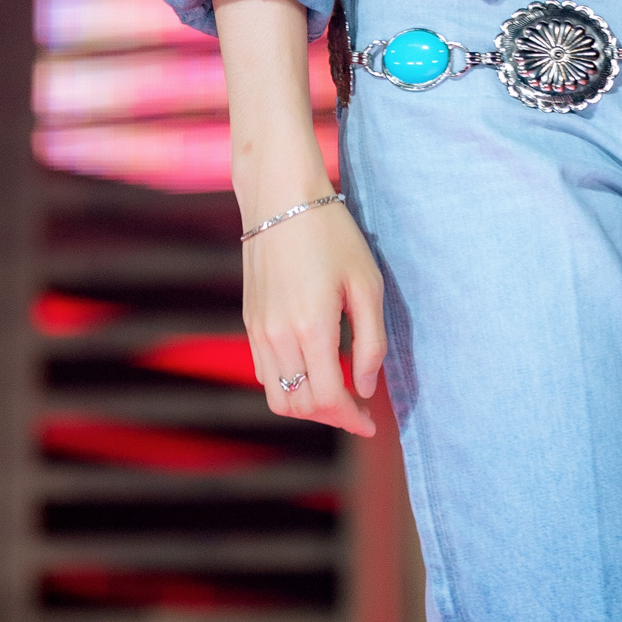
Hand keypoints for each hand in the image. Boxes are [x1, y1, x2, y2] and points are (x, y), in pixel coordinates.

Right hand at [211, 0, 386, 433]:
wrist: (281, 198)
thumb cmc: (333, 235)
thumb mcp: (367, 284)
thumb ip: (371, 341)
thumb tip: (365, 386)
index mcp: (312, 328)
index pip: (329, 398)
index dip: (352, 419)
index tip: (372, 423)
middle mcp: (279, 336)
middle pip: (301, 406)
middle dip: (331, 417)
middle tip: (357, 406)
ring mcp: (258, 330)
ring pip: (277, 396)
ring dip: (307, 405)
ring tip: (336, 390)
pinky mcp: (249, 321)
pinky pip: (264, 372)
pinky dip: (288, 384)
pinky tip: (312, 367)